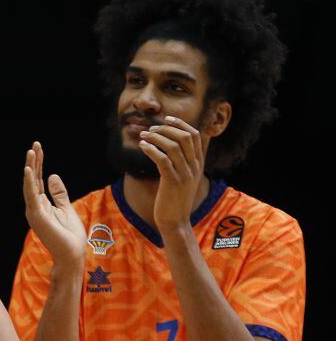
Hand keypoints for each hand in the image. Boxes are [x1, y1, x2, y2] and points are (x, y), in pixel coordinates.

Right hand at [22, 142, 86, 266]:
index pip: (39, 180)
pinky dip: (29, 182)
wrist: (72, 255)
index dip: (39, 164)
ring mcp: (34, 211)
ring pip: (30, 185)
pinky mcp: (37, 216)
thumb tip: (52, 175)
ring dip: (31, 168)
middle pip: (33, 180)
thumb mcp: (66, 208)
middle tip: (34, 145)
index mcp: (42, 205)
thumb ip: (59, 193)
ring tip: (31, 152)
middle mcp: (35, 207)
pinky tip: (28, 170)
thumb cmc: (70, 235)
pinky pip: (31, 196)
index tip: (39, 148)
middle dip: (34, 162)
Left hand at [139, 116, 205, 231]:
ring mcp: (185, 174)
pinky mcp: (172, 182)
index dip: (181, 124)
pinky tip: (143, 147)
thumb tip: (170, 146)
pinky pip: (162, 159)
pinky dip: (151, 150)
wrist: (176, 221)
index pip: (194, 135)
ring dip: (156, 137)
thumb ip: (182, 162)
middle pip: (185, 137)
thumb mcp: (183, 178)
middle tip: (151, 129)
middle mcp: (194, 166)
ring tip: (143, 136)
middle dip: (166, 128)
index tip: (167, 118)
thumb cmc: (175, 199)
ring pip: (173, 146)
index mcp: (198, 163)